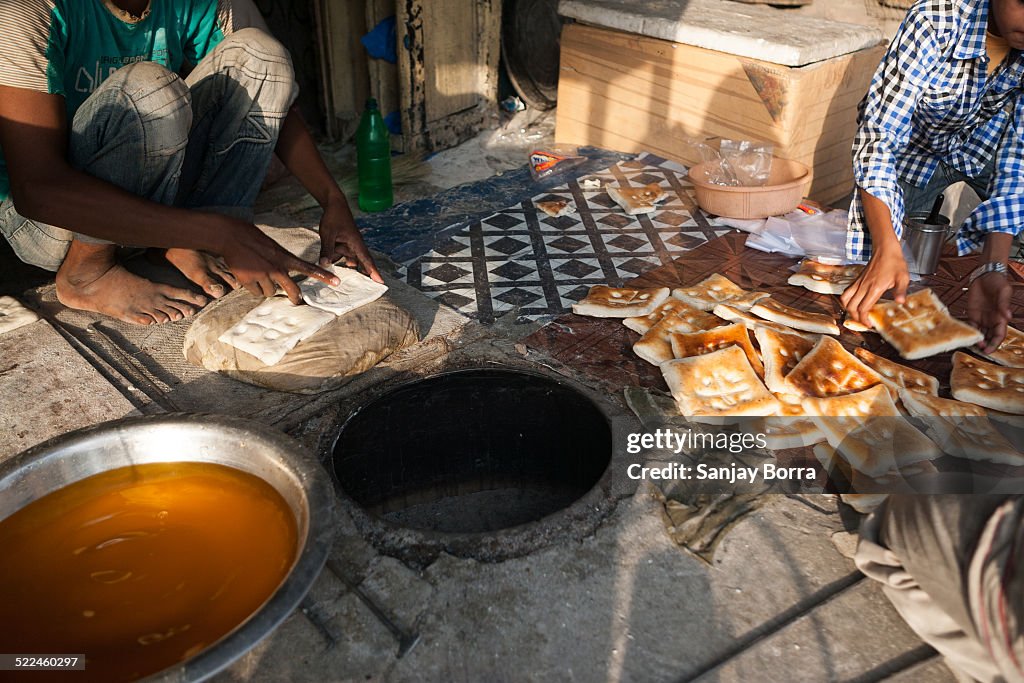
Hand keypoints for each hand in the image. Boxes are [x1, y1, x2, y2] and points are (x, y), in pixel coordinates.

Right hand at [217, 219, 338, 303]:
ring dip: (266, 288)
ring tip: (257, 274)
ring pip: (271, 293)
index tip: (337, 282)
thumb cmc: (252, 239)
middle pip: (292, 290)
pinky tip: (247, 275)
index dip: (323, 276)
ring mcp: (263, 275)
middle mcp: (277, 268)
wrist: (232, 236)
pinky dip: (253, 287)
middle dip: (295, 298)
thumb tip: (281, 281)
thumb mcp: (272, 248)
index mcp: (284, 258)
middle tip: (296, 301)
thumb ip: (280, 263)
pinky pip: (256, 292)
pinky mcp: (249, 281)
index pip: (308, 268)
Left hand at [317, 198, 382, 282]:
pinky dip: (335, 257)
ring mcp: (349, 245)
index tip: (380, 281)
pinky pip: (340, 255)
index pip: (366, 260)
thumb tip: (324, 264)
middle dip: (365, 274)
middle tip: (367, 288)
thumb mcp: (328, 234)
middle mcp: (355, 246)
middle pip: (362, 263)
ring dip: (344, 264)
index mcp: (356, 243)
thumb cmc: (334, 217)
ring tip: (343, 269)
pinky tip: (326, 258)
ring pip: (348, 259)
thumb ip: (327, 249)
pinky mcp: (343, 244)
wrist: (334, 204)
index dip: (373, 272)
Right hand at [840, 242, 909, 322]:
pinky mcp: (857, 279)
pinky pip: (846, 292)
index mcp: (874, 288)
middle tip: (863, 321)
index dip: (864, 319)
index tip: (869, 324)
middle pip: (852, 307)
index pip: (863, 308)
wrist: (885, 250)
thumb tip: (900, 302)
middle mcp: (863, 287)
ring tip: (856, 313)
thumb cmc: (895, 263)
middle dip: (855, 317)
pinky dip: (847, 300)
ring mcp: (859, 283)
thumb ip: (901, 290)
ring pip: (845, 299)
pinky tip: (854, 302)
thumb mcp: (903, 277)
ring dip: (848, 309)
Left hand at [967, 272, 1011, 352]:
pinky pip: (971, 326)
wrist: (985, 275)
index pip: (999, 334)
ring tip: (972, 346)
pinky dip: (969, 332)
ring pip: (980, 334)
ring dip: (977, 341)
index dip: (995, 343)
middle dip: (985, 345)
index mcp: (1001, 317)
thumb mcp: (1003, 292)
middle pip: (990, 337)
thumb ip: (1003, 304)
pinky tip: (966, 337)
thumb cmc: (998, 282)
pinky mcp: (972, 314)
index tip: (989, 350)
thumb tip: (1007, 317)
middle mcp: (992, 320)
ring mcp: (982, 318)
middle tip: (979, 351)